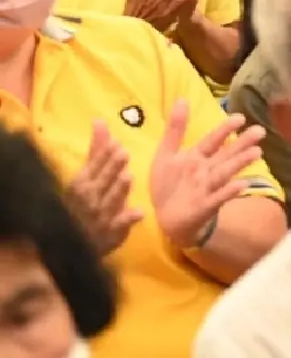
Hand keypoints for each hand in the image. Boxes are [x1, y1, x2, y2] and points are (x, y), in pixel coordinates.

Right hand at [65, 121, 143, 253]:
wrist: (77, 244)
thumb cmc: (85, 203)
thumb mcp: (87, 176)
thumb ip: (97, 150)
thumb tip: (100, 121)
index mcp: (81, 184)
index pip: (93, 167)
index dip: (104, 155)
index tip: (117, 143)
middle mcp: (89, 199)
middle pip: (102, 182)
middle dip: (111, 168)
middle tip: (124, 153)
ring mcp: (100, 218)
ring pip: (110, 202)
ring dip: (118, 190)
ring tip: (128, 176)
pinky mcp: (111, 234)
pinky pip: (120, 226)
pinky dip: (127, 220)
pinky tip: (139, 212)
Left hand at [149, 101, 265, 248]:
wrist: (164, 218)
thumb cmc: (168, 184)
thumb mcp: (166, 154)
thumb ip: (175, 129)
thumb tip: (182, 98)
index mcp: (197, 157)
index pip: (213, 141)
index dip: (225, 129)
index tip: (240, 117)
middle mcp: (207, 170)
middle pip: (226, 155)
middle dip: (242, 143)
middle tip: (260, 131)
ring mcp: (208, 188)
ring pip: (226, 173)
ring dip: (240, 163)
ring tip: (257, 152)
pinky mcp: (205, 206)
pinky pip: (219, 197)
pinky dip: (229, 192)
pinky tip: (242, 184)